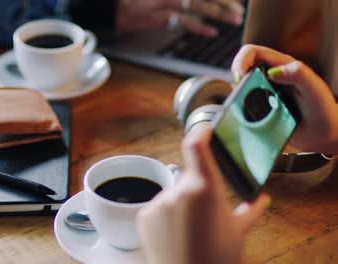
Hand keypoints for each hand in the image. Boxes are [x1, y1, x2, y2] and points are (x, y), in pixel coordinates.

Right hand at [116, 0, 243, 36]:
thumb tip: (192, 2)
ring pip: (200, 5)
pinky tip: (212, 32)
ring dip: (220, 12)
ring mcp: (168, 2)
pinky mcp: (161, 17)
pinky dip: (200, 27)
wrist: (115, 7)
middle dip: (225, 1)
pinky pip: (185, 22)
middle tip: (239, 9)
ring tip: (234, 19)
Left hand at [137, 124, 269, 263]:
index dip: (199, 133)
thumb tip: (260, 200)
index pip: (196, 147)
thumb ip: (251, 210)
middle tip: (206, 213)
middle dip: (197, 190)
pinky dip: (166, 215)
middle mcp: (179, 191)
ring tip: (191, 229)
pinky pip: (159, 207)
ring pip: (174, 194)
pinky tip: (176, 233)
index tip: (203, 129)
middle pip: (189, 178)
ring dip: (181, 204)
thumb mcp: (238, 232)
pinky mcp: (145, 215)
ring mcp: (160, 202)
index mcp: (205, 189)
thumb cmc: (215, 259)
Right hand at [231, 44, 337, 153]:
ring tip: (250, 108)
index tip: (240, 76)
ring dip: (239, 98)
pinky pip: (243, 108)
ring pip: (240, 90)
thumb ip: (298, 74)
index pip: (252, 52)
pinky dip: (241, 112)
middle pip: (242, 70)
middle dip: (238, 81)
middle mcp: (270, 78)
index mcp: (281, 66)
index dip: (241, 60)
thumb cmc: (324, 110)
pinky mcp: (259, 111)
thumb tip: (273, 71)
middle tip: (242, 95)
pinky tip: (251, 119)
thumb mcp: (314, 89)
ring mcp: (263, 95)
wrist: (324, 135)